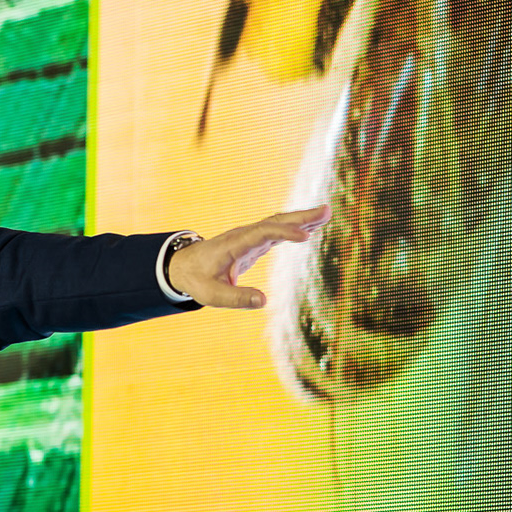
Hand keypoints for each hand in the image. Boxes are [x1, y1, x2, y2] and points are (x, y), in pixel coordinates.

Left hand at [166, 205, 331, 308]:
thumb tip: (263, 301)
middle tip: (326, 211)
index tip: (306, 237)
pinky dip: (294, 229)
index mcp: (235, 245)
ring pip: (278, 224)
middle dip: (301, 217)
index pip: (263, 233)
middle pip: (275, 222)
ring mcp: (249, 237)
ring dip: (302, 219)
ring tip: (326, 213)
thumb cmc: (197, 279)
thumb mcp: (212, 294)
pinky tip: (311, 228)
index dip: (285, 233)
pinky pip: (276, 232)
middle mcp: (244, 236)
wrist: (184, 265)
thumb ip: (236, 298)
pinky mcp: (254, 242)